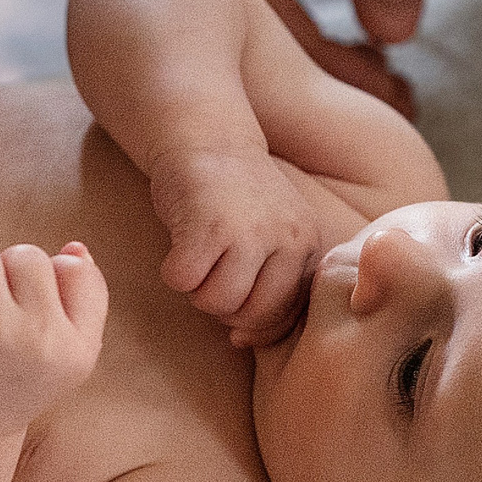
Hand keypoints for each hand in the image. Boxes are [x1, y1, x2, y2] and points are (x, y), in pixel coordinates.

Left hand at [0, 242, 107, 433]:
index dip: (47, 283)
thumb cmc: (9, 380)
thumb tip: (74, 248)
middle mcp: (43, 338)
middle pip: (28, 255)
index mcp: (78, 348)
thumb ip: (81, 299)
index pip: (75, 271)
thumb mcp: (63, 352)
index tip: (29, 317)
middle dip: (6, 275)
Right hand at [146, 145, 322, 345]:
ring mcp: (248, 232)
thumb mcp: (275, 237)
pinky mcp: (207, 226)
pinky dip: (173, 271)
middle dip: (223, 306)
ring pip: (216, 303)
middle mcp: (287, 238)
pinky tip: (179, 243)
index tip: (234, 300)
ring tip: (198, 256)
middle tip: (212, 273)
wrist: (207, 137)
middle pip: (250, 316)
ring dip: (196, 289)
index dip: (252, 320)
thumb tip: (242, 343)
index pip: (285, 316)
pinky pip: (183, 281)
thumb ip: (272, 288)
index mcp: (309, 244)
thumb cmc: (236, 198)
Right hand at [167, 0, 443, 115]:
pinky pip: (233, 9)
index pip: (263, 5)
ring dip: (300, 64)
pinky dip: (287, 40)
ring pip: (231, 26)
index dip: (321, 63)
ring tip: (379, 83)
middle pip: (238, 26)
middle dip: (313, 78)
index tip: (390, 90)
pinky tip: (346, 56)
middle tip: (394, 100)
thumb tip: (390, 31)